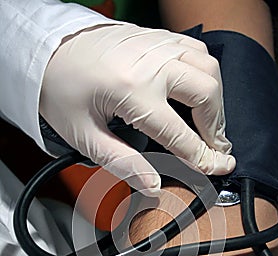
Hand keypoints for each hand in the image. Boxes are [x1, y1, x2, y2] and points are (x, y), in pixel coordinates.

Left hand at [40, 23, 234, 194]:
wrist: (49, 52)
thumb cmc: (62, 91)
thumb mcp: (85, 136)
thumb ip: (123, 163)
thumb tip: (153, 186)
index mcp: (132, 90)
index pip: (180, 134)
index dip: (203, 157)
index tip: (217, 168)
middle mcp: (152, 62)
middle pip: (207, 95)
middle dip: (217, 128)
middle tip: (215, 149)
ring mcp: (157, 44)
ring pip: (209, 68)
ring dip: (215, 101)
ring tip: (210, 125)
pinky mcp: (157, 36)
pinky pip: (197, 50)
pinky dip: (206, 74)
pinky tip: (199, 92)